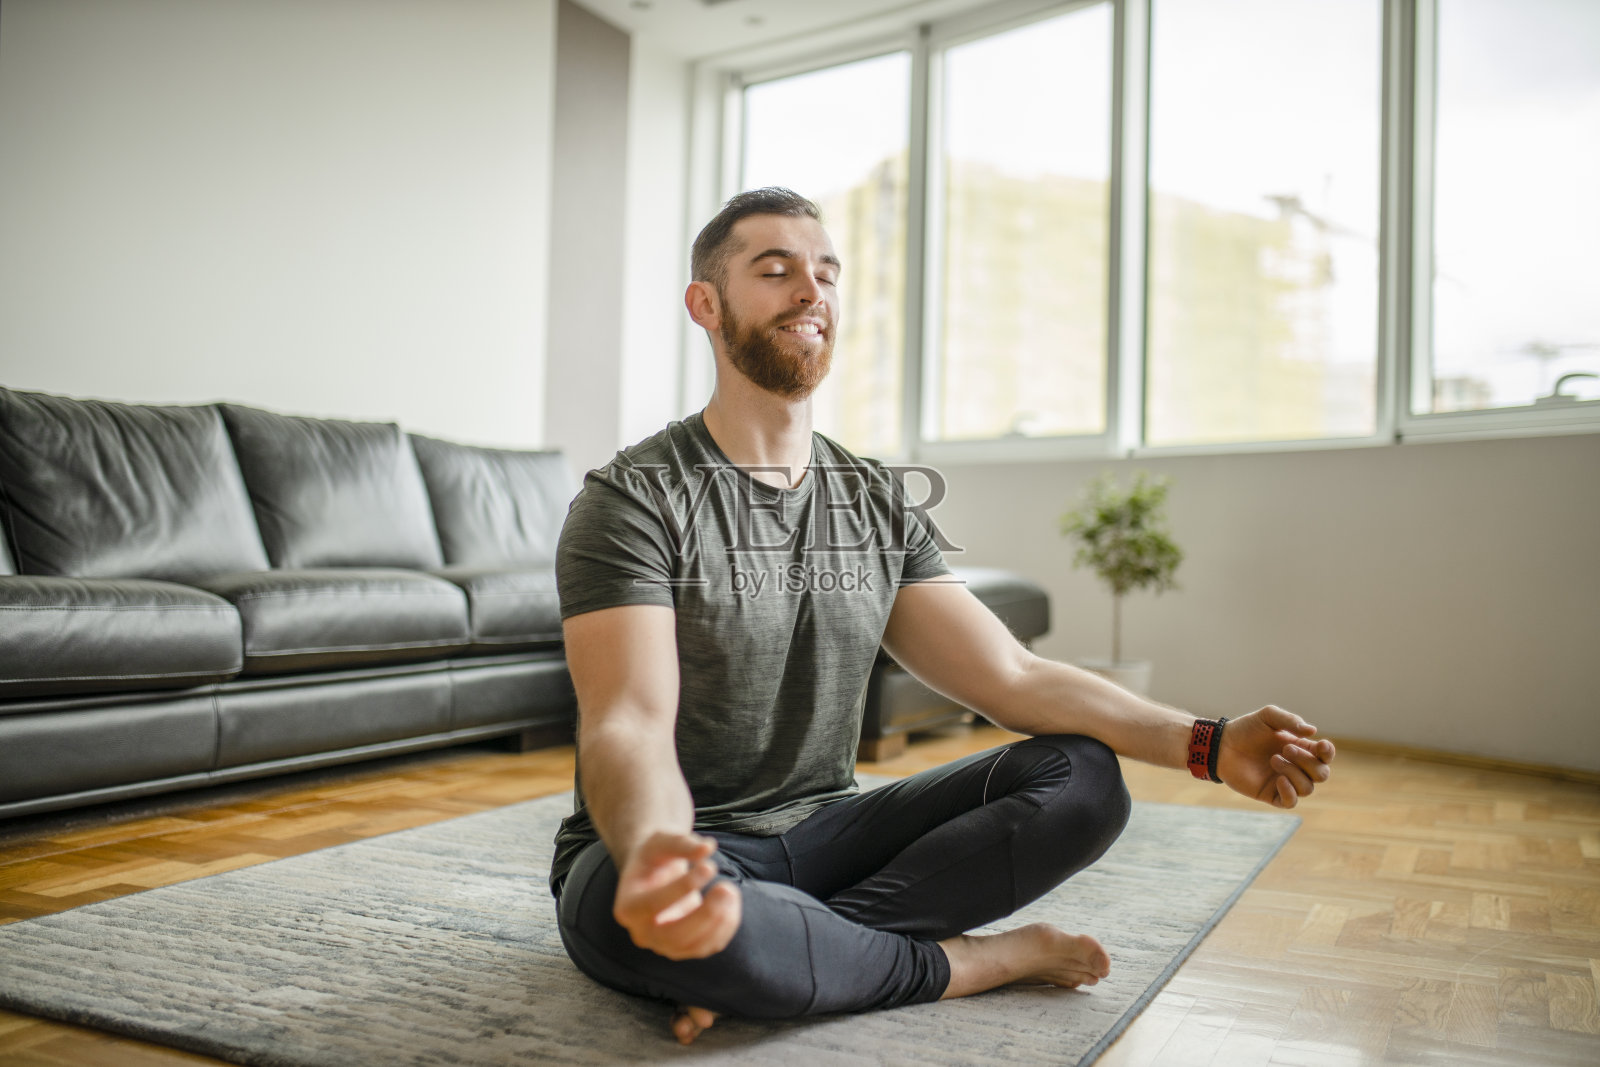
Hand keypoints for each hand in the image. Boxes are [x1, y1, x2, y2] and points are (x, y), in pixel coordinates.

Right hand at [613, 831, 742, 960]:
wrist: (655, 874)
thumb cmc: (656, 856)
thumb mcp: (661, 841)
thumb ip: (681, 844)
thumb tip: (708, 847)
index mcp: (628, 907)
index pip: (654, 905)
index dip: (683, 887)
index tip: (710, 866)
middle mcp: (642, 933)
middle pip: (674, 936)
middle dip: (705, 915)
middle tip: (726, 887)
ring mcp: (664, 946)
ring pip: (695, 946)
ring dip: (720, 921)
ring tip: (731, 889)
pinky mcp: (686, 949)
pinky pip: (709, 946)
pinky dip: (726, 926)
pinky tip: (731, 900)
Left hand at [1216, 705, 1334, 808]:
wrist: (1222, 745)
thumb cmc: (1246, 729)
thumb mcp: (1268, 716)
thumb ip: (1290, 720)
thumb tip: (1313, 731)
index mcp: (1301, 749)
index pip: (1325, 756)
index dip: (1328, 753)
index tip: (1321, 745)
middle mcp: (1296, 767)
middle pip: (1321, 774)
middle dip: (1307, 761)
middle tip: (1284, 748)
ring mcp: (1285, 782)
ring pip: (1308, 788)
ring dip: (1294, 773)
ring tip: (1273, 759)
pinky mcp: (1271, 794)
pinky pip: (1291, 802)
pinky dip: (1290, 792)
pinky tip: (1279, 779)